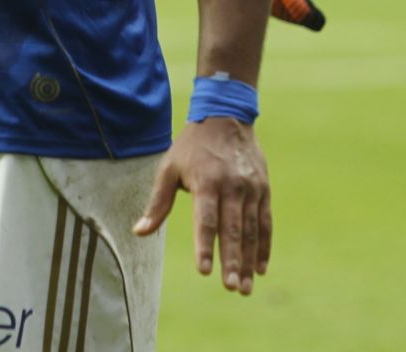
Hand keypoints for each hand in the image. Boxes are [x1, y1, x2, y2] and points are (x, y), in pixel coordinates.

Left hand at [133, 118, 270, 295]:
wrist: (226, 116)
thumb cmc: (191, 146)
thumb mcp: (169, 168)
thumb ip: (158, 202)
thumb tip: (139, 231)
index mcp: (207, 181)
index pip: (206, 220)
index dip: (205, 246)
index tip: (204, 271)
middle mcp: (232, 186)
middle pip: (233, 230)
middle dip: (232, 261)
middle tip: (230, 288)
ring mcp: (251, 188)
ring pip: (252, 231)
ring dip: (248, 260)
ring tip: (244, 287)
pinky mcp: (263, 189)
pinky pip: (266, 222)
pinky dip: (264, 246)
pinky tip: (259, 268)